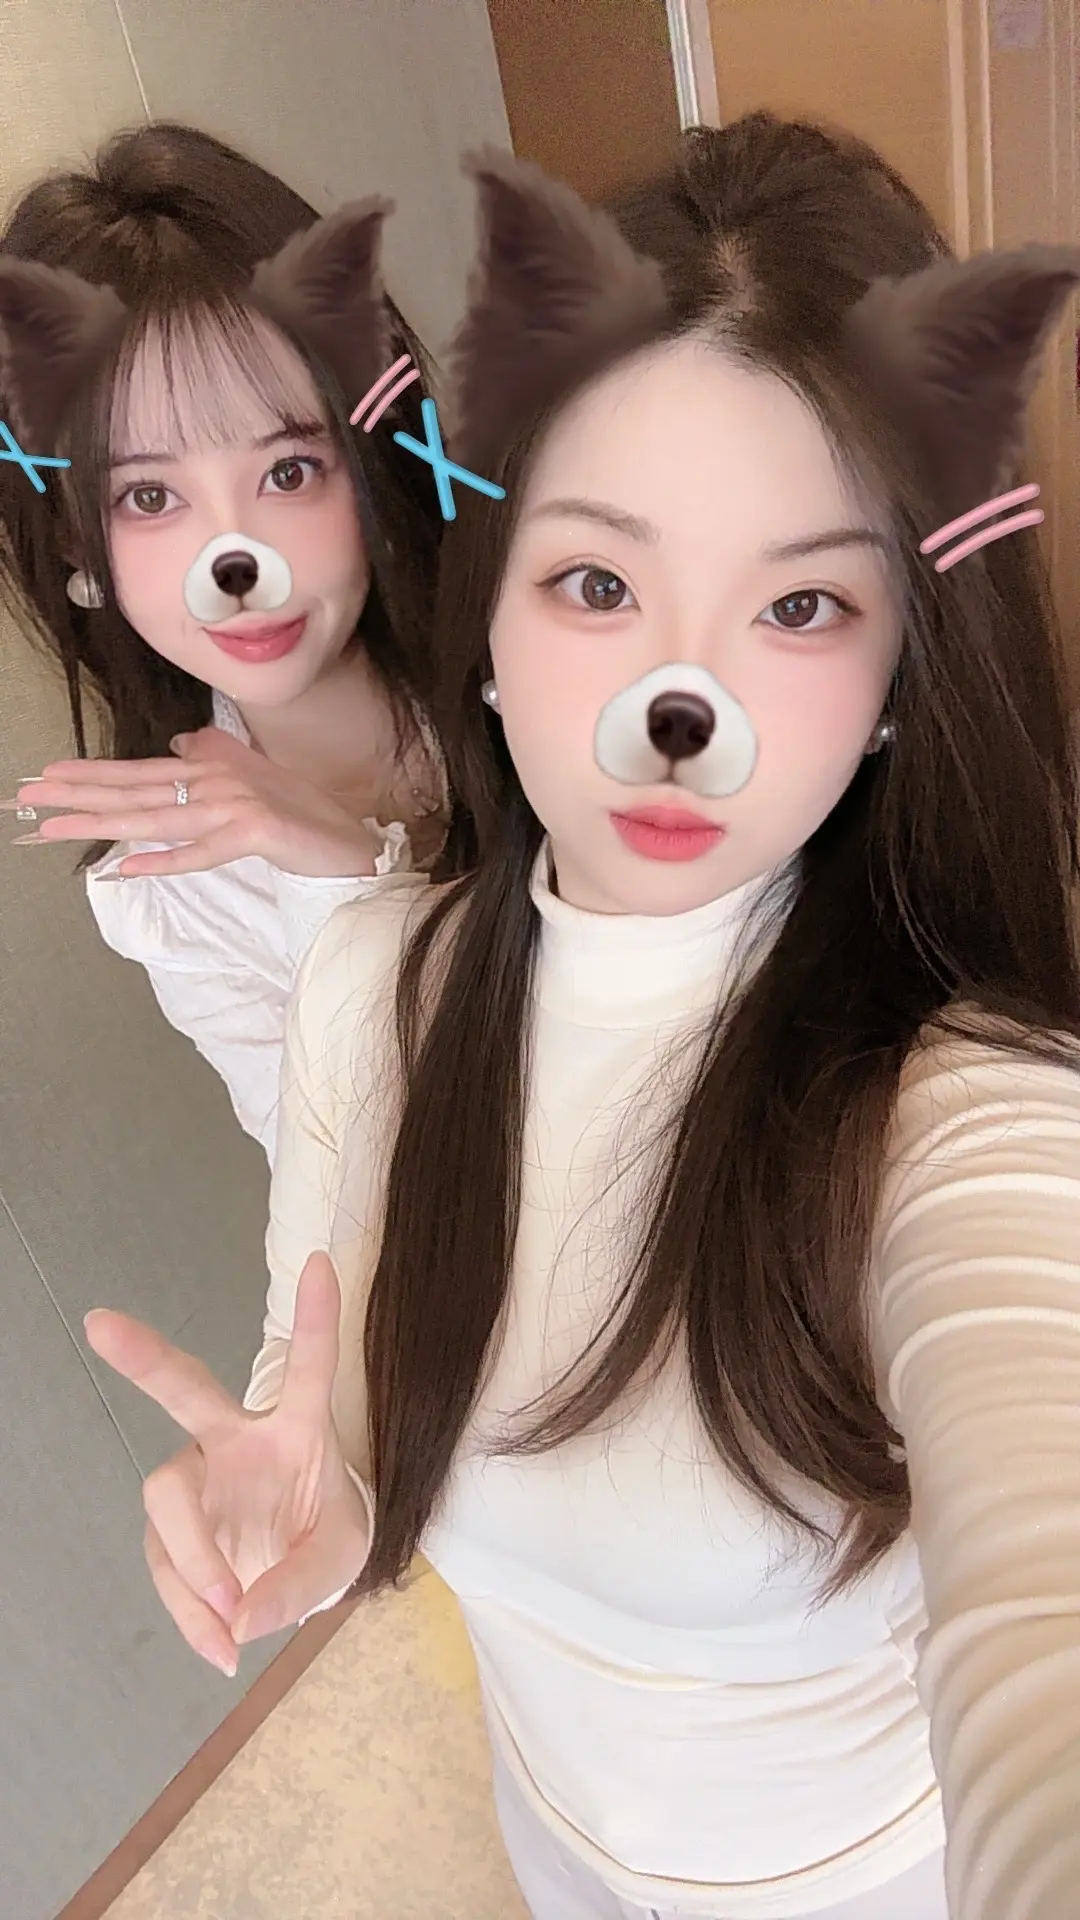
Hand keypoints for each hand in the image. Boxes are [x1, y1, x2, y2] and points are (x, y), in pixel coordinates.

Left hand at [6, 728, 380, 878]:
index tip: (45, 778)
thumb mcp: (256, 777)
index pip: (138, 772)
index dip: (90, 774)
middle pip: (134, 790)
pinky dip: (164, 860)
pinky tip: (126, 868)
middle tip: (27, 796)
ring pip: (155, 817)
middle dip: (77, 794)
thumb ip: (217, 753)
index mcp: (211, 769)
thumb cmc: (304, 815)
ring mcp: (234, 805)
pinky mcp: (255, 833)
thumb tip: (180, 743)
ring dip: (102, 823)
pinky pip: (200, 852)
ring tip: (56, 828)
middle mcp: (216, 780)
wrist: (352, 844)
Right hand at [84, 1254, 369, 1672]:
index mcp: (297, 1428)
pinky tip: (220, 1642)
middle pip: (188, 1392)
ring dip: (195, 1558)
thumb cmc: (326, 1537)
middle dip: (146, 1358)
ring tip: (231, 1612)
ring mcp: (197, 1482)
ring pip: (169, 1500)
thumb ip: (299, 1583)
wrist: (299, 1575)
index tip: (322, 1262)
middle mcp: (236, 1440)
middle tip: (101, 1325)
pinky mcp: (172, 1531)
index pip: (310, 1366)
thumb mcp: (339, 1559)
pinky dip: (194, 1613)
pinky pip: (169, 1569)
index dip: (318, 1317)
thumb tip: (243, 1614)